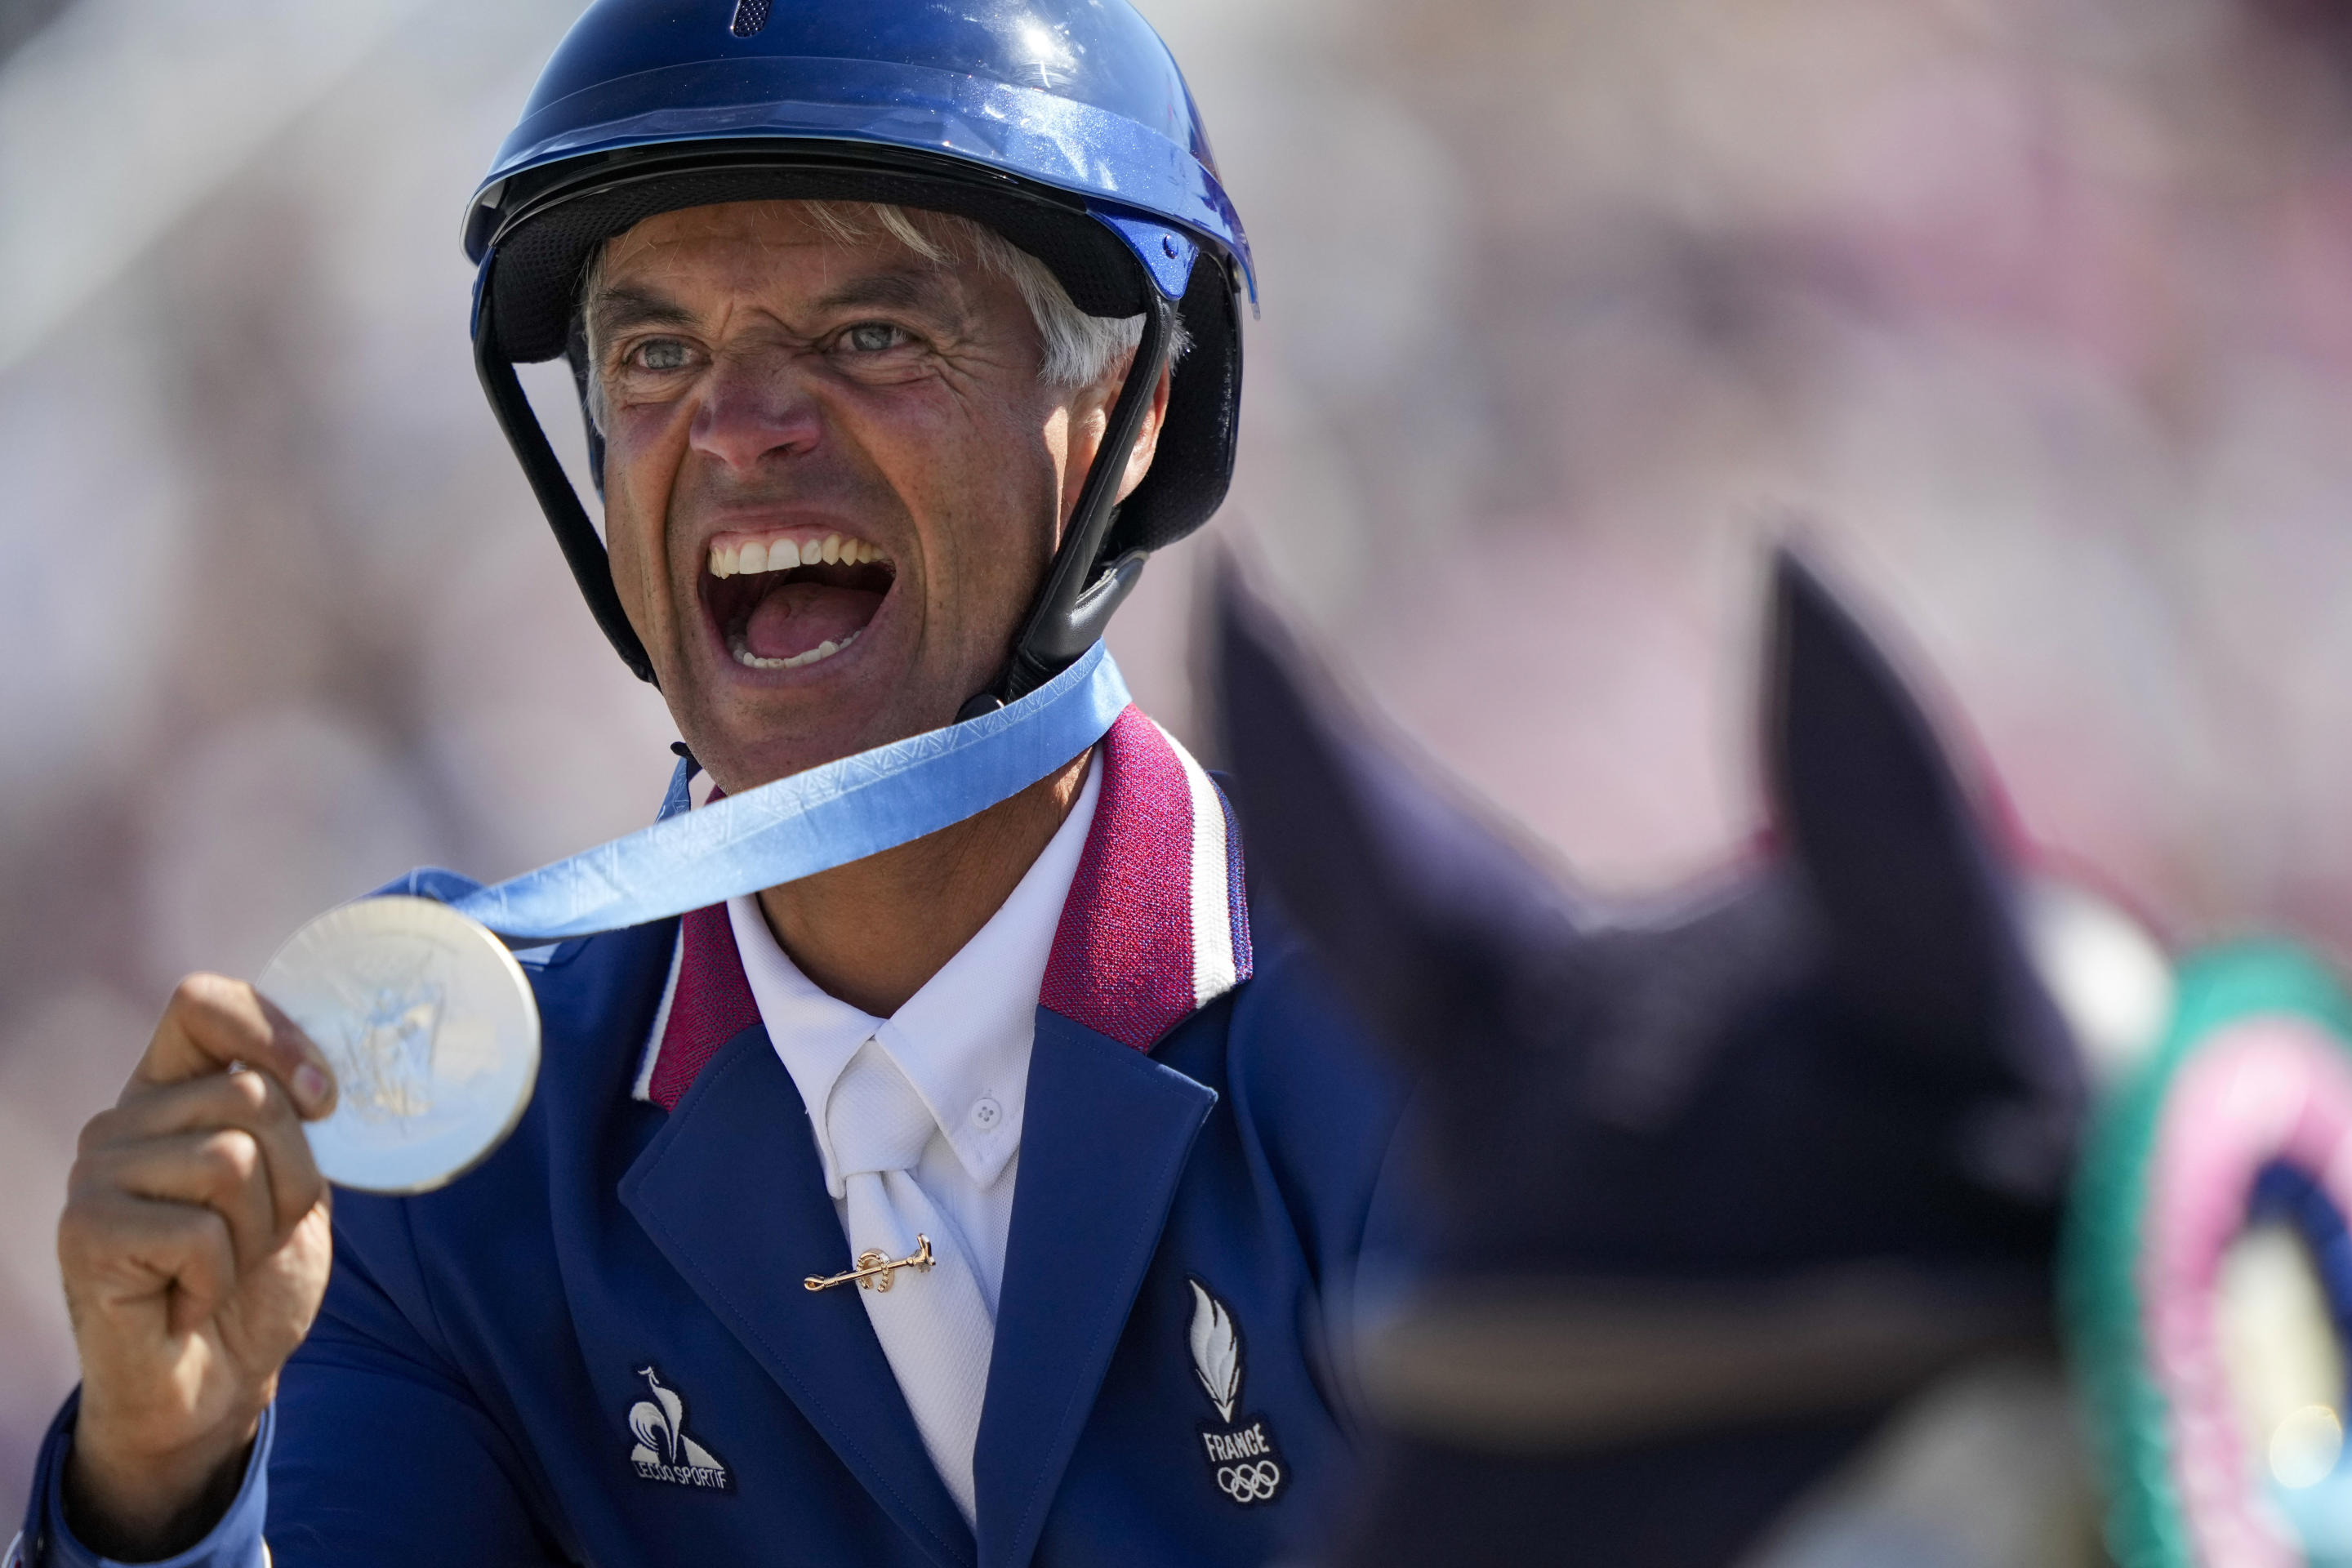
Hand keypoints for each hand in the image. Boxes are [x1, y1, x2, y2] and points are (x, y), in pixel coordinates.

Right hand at [56, 975, 337, 1559]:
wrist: (216, 1383)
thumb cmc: (256, 1280)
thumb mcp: (296, 1184)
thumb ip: (298, 1121)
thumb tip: (327, 1074)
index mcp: (173, 1089)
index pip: (206, 1003)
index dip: (275, 1034)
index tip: (324, 1098)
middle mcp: (124, 1119)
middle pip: (250, 1094)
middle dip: (292, 1178)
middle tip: (258, 1235)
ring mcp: (95, 1171)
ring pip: (232, 1159)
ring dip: (257, 1232)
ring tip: (223, 1268)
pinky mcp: (85, 1229)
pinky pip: (199, 1230)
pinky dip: (219, 1277)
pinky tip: (189, 1299)